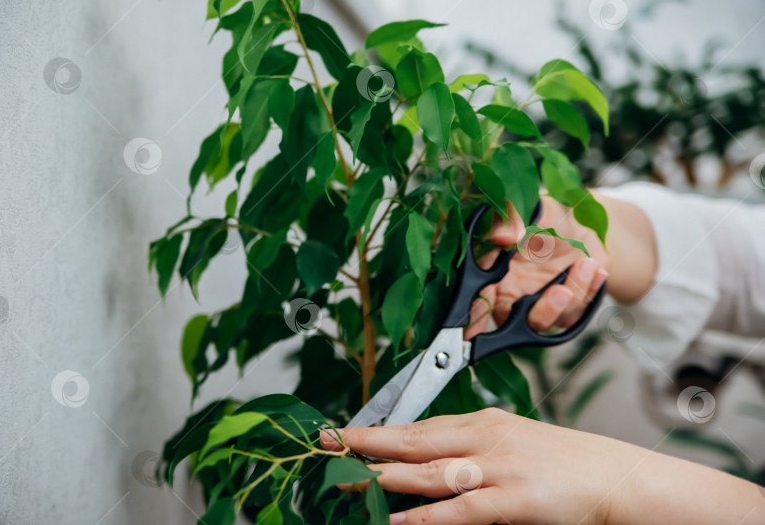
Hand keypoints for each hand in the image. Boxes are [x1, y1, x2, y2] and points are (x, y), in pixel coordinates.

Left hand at [320, 409, 764, 524]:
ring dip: (384, 476)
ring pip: (429, 472)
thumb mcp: (512, 442)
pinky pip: (461, 509)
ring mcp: (498, 469)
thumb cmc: (563, 463)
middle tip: (326, 444)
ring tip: (346, 479)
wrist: (614, 478)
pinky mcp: (514, 500)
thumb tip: (427, 455)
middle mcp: (484, 440)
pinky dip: (427, 515)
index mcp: (483, 423)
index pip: (419, 425)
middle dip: (367, 444)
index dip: (377, 430)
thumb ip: (470, 446)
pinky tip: (398, 518)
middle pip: (414, 441)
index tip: (343, 432)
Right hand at [465, 196, 608, 339]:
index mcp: (493, 273)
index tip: (476, 332)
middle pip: (513, 322)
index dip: (474, 318)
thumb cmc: (551, 216)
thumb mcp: (532, 209)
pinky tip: (596, 271)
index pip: (477, 299)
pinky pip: (575, 314)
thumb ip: (511, 219)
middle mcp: (512, 292)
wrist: (587, 223)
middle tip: (562, 292)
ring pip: (550, 319)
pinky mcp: (564, 310)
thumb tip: (503, 237)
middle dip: (543, 311)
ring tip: (585, 263)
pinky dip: (588, 292)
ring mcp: (538, 303)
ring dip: (573, 294)